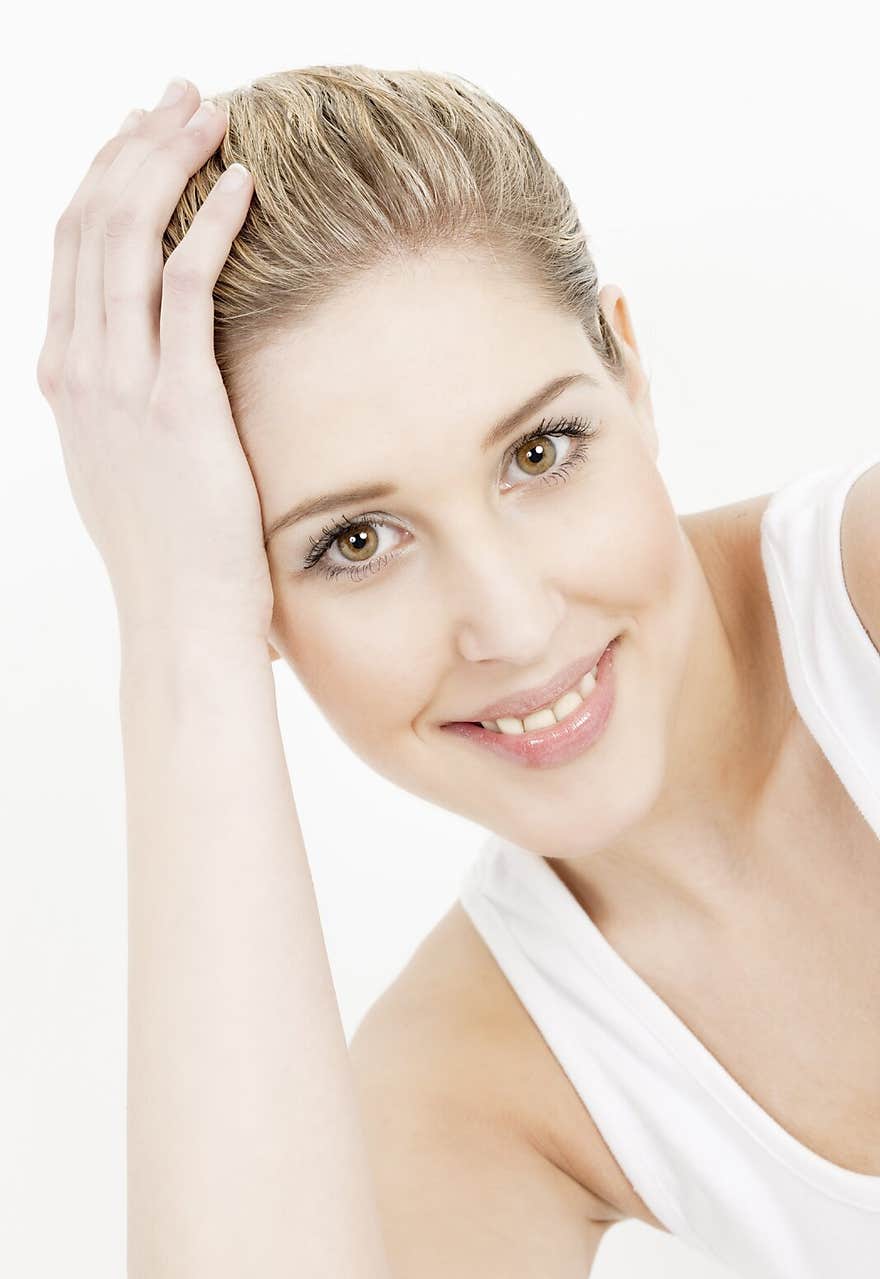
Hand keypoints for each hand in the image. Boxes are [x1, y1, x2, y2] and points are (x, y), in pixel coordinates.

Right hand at [36, 78, 272, 648]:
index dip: (103, 181)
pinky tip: (245, 185)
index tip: (142, 137)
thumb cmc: (173, 558)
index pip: (71, 253)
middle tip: (179, 98)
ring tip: (209, 113)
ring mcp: (121, 386)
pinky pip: (187, 288)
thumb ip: (126, 415)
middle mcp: (80, 372)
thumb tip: (152, 385)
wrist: (179, 620)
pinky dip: (213, 224)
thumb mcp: (129, 472)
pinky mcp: (176, 404)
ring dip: (167, 163)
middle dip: (132, 148)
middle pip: (90, 225)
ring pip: (126, 240)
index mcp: (66, 382)